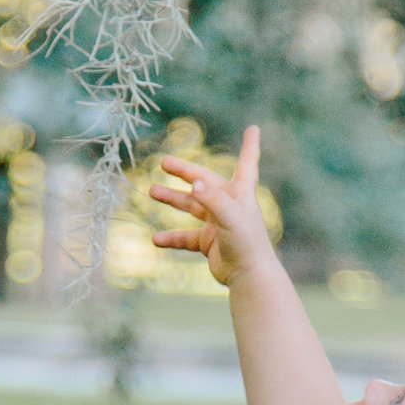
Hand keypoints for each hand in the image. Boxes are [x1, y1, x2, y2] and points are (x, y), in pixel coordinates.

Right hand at [148, 121, 274, 289]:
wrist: (249, 276)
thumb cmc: (246, 242)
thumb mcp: (229, 216)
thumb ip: (211, 198)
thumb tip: (194, 183)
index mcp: (240, 193)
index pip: (247, 162)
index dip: (250, 145)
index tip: (253, 129)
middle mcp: (229, 204)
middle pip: (204, 182)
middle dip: (184, 171)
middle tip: (163, 163)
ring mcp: (218, 223)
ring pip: (191, 206)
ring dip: (172, 199)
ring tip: (151, 192)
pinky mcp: (209, 243)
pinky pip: (186, 237)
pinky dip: (171, 238)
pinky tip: (155, 239)